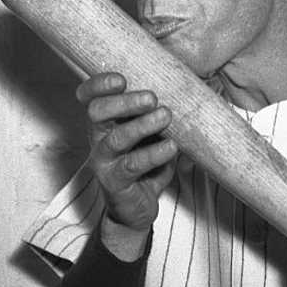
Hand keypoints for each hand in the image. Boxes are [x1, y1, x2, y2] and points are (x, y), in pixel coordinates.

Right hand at [77, 73, 177, 254]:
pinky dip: (154, 154)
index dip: (98, 84)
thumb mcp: (154, 134)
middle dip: (124, 102)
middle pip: (97, 112)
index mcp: (106, 121)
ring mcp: (104, 160)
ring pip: (116, 138)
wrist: (137, 208)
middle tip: (152, 98)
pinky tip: (171, 146)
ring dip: (142, 125)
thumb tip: (197, 89)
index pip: (90, 97)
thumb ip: (163, 113)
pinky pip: (133, 165)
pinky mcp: (115, 181)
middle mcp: (99, 138)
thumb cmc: (146, 163)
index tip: (121, 79)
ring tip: (166, 116)